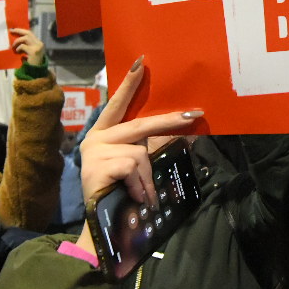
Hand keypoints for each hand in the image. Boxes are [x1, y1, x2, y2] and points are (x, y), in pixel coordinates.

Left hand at [11, 27, 46, 66]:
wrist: (35, 74)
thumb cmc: (31, 64)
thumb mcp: (29, 53)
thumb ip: (26, 46)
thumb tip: (16, 39)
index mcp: (39, 44)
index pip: (30, 34)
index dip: (22, 31)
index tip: (14, 29)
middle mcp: (39, 44)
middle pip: (29, 33)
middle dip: (19, 31)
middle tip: (11, 30)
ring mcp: (37, 47)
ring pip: (26, 38)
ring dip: (17, 41)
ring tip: (13, 47)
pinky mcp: (34, 52)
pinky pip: (23, 46)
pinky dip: (18, 48)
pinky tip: (17, 53)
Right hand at [73, 58, 201, 258]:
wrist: (100, 226)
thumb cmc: (118, 195)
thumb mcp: (134, 167)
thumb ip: (149, 148)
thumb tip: (184, 131)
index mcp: (103, 134)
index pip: (118, 104)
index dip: (129, 84)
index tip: (141, 62)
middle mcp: (96, 138)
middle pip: (140, 124)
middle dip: (169, 121)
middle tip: (194, 114)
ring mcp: (95, 151)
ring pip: (140, 153)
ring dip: (147, 178)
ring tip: (141, 195)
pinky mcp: (97, 165)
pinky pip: (134, 167)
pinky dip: (140, 185)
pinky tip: (134, 197)